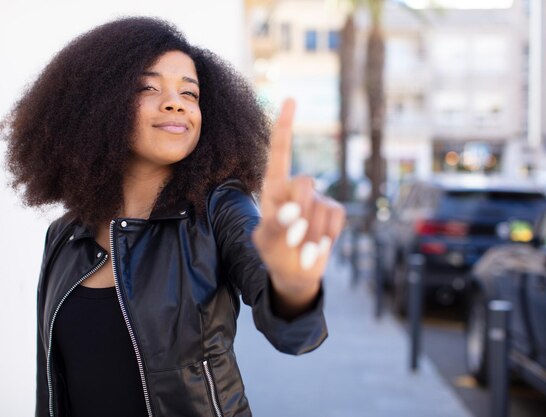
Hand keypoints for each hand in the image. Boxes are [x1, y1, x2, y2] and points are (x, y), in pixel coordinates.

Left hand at [252, 99, 345, 317]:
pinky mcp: (333, 213)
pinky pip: (334, 218)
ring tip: (301, 249)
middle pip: (304, 183)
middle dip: (299, 211)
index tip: (290, 99)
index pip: (279, 151)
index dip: (285, 126)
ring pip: (320, 207)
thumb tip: (295, 214)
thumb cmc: (274, 252)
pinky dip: (324, 237)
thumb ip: (275, 226)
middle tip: (292, 238)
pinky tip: (315, 247)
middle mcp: (296, 189)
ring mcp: (318, 200)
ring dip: (310, 234)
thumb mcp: (266, 241)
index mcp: (274, 188)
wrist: (294, 273)